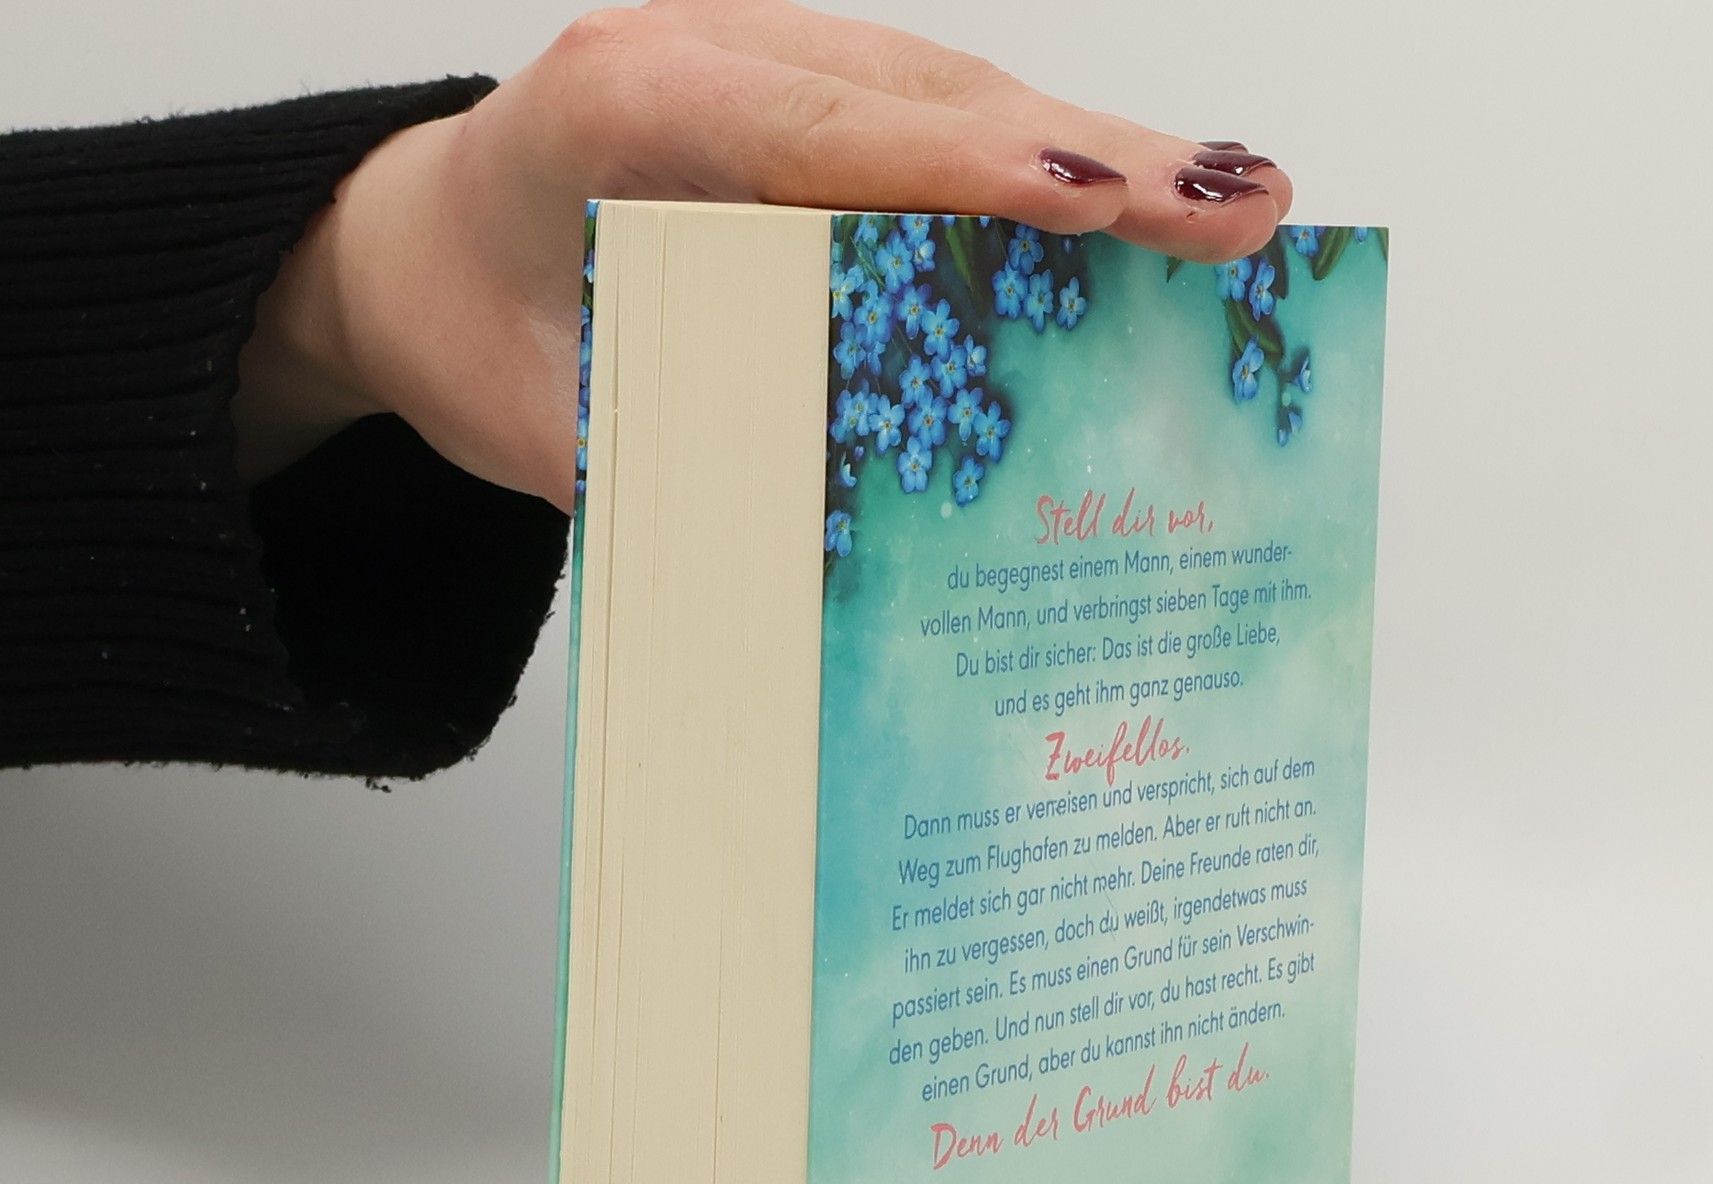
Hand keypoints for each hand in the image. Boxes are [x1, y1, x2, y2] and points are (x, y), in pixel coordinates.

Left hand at [235, 1, 1290, 509]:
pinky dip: (1051, 184)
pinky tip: (1146, 222)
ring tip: (1240, 213)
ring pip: (965, 105)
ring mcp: (783, 77)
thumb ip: (664, 464)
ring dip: (1106, 162)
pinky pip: (948, 140)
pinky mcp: (825, 120)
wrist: (426, 250)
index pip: (819, 130)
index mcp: (626, 106)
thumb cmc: (476, 319)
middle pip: (932, 98)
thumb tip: (816, 548)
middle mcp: (720, 61)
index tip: (1087, 200)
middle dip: (1096, 157)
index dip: (964, 167)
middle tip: (1241, 205)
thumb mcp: (535, 418)